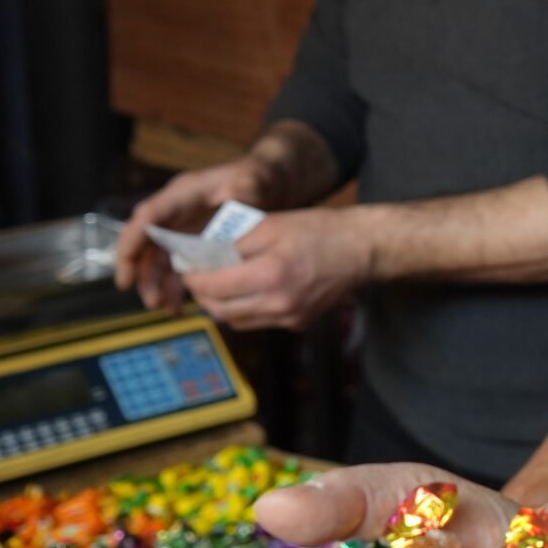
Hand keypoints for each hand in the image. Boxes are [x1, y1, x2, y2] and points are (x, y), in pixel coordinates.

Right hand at [114, 156, 274, 309]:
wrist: (265, 183)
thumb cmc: (257, 178)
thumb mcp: (256, 178)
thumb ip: (250, 184)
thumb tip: (241, 190)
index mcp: (184, 194)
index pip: (149, 215)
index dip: (133, 241)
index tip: (126, 268)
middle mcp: (174, 210)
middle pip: (144, 240)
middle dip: (140, 271)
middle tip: (150, 301)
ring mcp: (179, 227)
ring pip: (155, 258)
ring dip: (156, 284)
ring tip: (166, 309)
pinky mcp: (188, 242)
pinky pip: (171, 266)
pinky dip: (172, 286)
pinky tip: (177, 306)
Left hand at [184, 208, 375, 332]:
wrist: (362, 249)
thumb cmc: (321, 230)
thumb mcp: (273, 224)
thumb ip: (233, 241)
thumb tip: (200, 253)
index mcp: (271, 274)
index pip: (213, 285)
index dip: (192, 275)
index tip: (185, 264)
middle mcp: (279, 303)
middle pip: (219, 309)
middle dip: (201, 292)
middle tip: (195, 273)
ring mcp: (289, 317)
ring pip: (235, 320)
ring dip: (219, 303)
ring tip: (217, 281)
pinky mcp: (296, 323)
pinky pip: (256, 321)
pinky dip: (242, 308)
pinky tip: (245, 289)